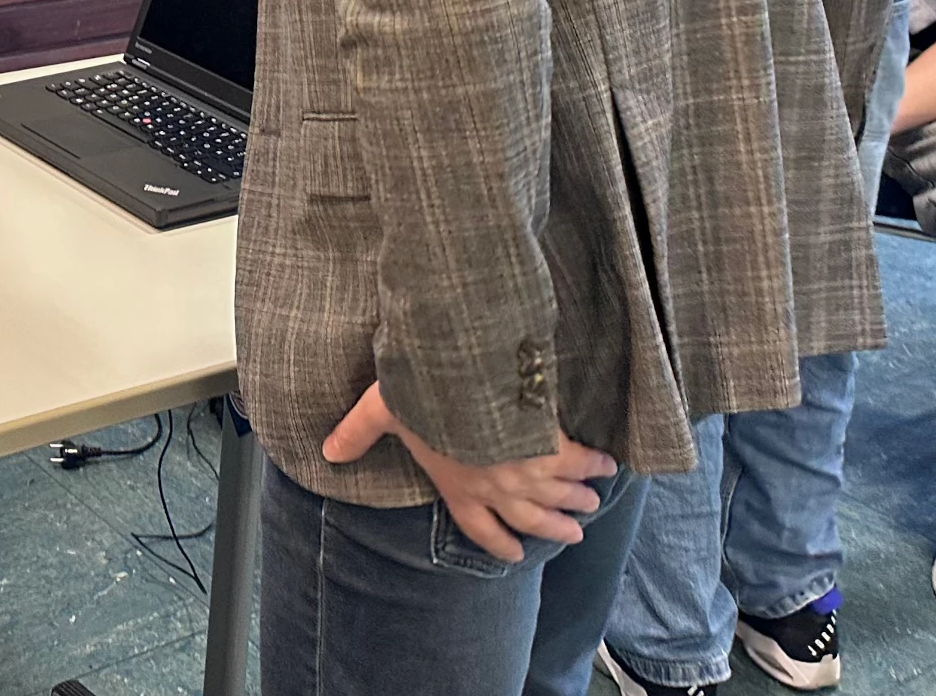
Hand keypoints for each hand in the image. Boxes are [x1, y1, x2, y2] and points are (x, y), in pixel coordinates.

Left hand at [321, 382, 615, 562]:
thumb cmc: (420, 398)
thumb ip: (355, 434)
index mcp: (459, 486)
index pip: (480, 527)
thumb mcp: (379, 413)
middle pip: (532, 518)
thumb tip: (325, 452)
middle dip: (553, 528)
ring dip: (575, 503)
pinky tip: (610, 467)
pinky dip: (595, 464)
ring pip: (558, 495)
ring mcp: (527, 469)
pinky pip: (578, 459)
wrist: (463, 383)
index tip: (516, 553)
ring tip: (591, 509)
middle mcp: (497, 487)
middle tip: (574, 535)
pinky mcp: (549, 443)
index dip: (498, 543)